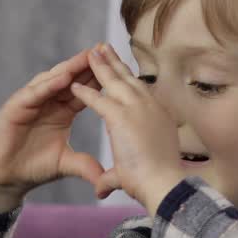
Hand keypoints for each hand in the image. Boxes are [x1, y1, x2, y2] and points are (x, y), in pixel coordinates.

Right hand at [0, 47, 106, 197]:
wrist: (8, 177)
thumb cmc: (35, 167)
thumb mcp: (66, 164)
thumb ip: (85, 165)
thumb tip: (106, 176)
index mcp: (62, 111)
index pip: (84, 90)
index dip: (99, 78)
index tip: (118, 66)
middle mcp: (48, 102)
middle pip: (70, 79)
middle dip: (86, 64)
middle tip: (104, 48)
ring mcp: (31, 102)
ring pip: (53, 80)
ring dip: (69, 68)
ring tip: (86, 57)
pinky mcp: (15, 107)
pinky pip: (34, 93)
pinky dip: (48, 85)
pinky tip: (62, 78)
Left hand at [70, 43, 186, 213]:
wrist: (164, 186)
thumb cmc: (157, 183)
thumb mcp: (137, 171)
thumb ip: (114, 175)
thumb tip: (101, 190)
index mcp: (160, 116)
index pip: (141, 91)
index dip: (128, 79)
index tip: (120, 70)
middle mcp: (151, 107)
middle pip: (129, 79)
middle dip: (115, 63)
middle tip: (103, 47)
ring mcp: (138, 109)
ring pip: (115, 82)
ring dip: (100, 66)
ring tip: (90, 52)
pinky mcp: (121, 117)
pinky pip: (98, 99)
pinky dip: (84, 92)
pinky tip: (73, 84)